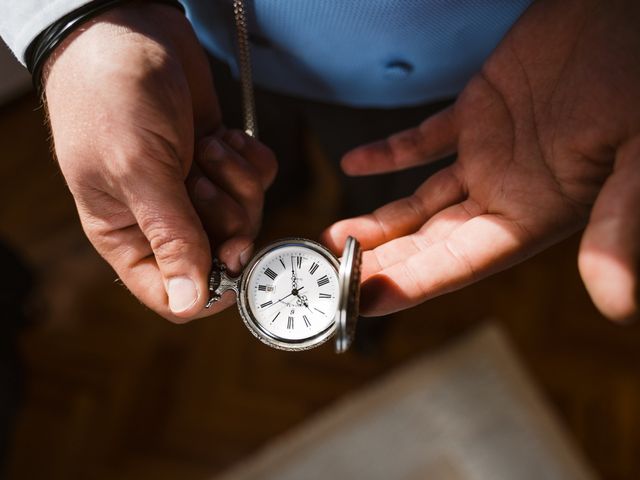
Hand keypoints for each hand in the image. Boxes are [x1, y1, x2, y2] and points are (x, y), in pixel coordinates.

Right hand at [44, 3, 275, 320]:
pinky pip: (258, 181)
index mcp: (128, 235)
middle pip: (222, 255)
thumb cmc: (112, 98)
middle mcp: (163, 218)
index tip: (229, 257)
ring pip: (246, 217)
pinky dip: (248, 160)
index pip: (173, 295)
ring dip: (237, 182)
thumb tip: (190, 303)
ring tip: (206, 147)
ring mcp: (195, 189)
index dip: (209, 288)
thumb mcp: (137, 171)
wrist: (130, 31)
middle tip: (201, 180)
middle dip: (226, 217)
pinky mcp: (221, 162)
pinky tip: (222, 136)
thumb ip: (170, 237)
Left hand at [324, 0, 639, 321]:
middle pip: (432, 240)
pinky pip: (423, 139)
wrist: (625, 14)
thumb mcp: (638, 155)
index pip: (462, 262)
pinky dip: (389, 152)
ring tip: (336, 234)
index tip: (366, 301)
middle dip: (384, 261)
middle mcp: (507, 190)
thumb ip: (620, 224)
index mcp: (537, 212)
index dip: (413, 284)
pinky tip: (355, 163)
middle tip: (335, 277)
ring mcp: (488, 152)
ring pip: (421, 198)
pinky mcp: (477, 110)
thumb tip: (617, 305)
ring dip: (379, 218)